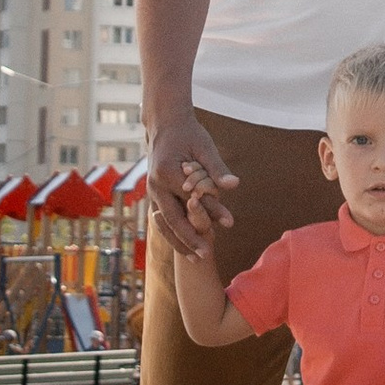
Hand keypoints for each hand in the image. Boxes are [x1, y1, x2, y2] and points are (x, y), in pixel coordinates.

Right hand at [146, 112, 237, 257]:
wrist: (165, 124)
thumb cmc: (188, 133)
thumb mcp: (205, 146)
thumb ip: (217, 169)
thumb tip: (233, 185)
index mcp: (168, 172)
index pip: (193, 199)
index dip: (211, 213)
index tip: (229, 224)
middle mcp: (155, 185)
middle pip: (173, 219)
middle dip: (189, 239)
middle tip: (206, 256)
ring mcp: (151, 191)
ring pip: (164, 224)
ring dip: (178, 242)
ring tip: (195, 260)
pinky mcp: (153, 194)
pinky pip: (161, 219)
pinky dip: (172, 234)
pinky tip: (184, 247)